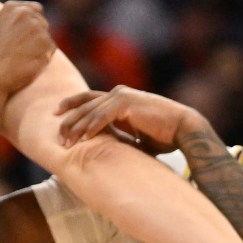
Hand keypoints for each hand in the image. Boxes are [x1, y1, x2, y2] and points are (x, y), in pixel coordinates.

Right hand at [0, 1, 57, 98]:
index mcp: (13, 8)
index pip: (33, 8)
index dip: (30, 19)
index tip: (23, 31)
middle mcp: (28, 15)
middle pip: (41, 20)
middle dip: (35, 31)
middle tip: (23, 45)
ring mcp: (40, 30)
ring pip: (46, 34)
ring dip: (39, 42)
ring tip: (24, 54)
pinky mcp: (48, 45)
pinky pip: (51, 47)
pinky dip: (44, 53)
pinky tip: (30, 60)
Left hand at [56, 85, 209, 154]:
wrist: (185, 129)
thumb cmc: (167, 135)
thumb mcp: (138, 134)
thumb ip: (123, 134)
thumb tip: (112, 149)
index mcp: (121, 97)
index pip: (90, 98)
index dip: (72, 105)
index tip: (57, 115)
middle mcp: (119, 93)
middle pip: (85, 103)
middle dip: (69, 119)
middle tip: (58, 134)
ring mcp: (122, 96)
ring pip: (90, 111)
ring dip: (77, 127)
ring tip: (67, 142)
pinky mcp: (126, 104)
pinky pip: (102, 117)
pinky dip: (91, 128)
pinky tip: (82, 140)